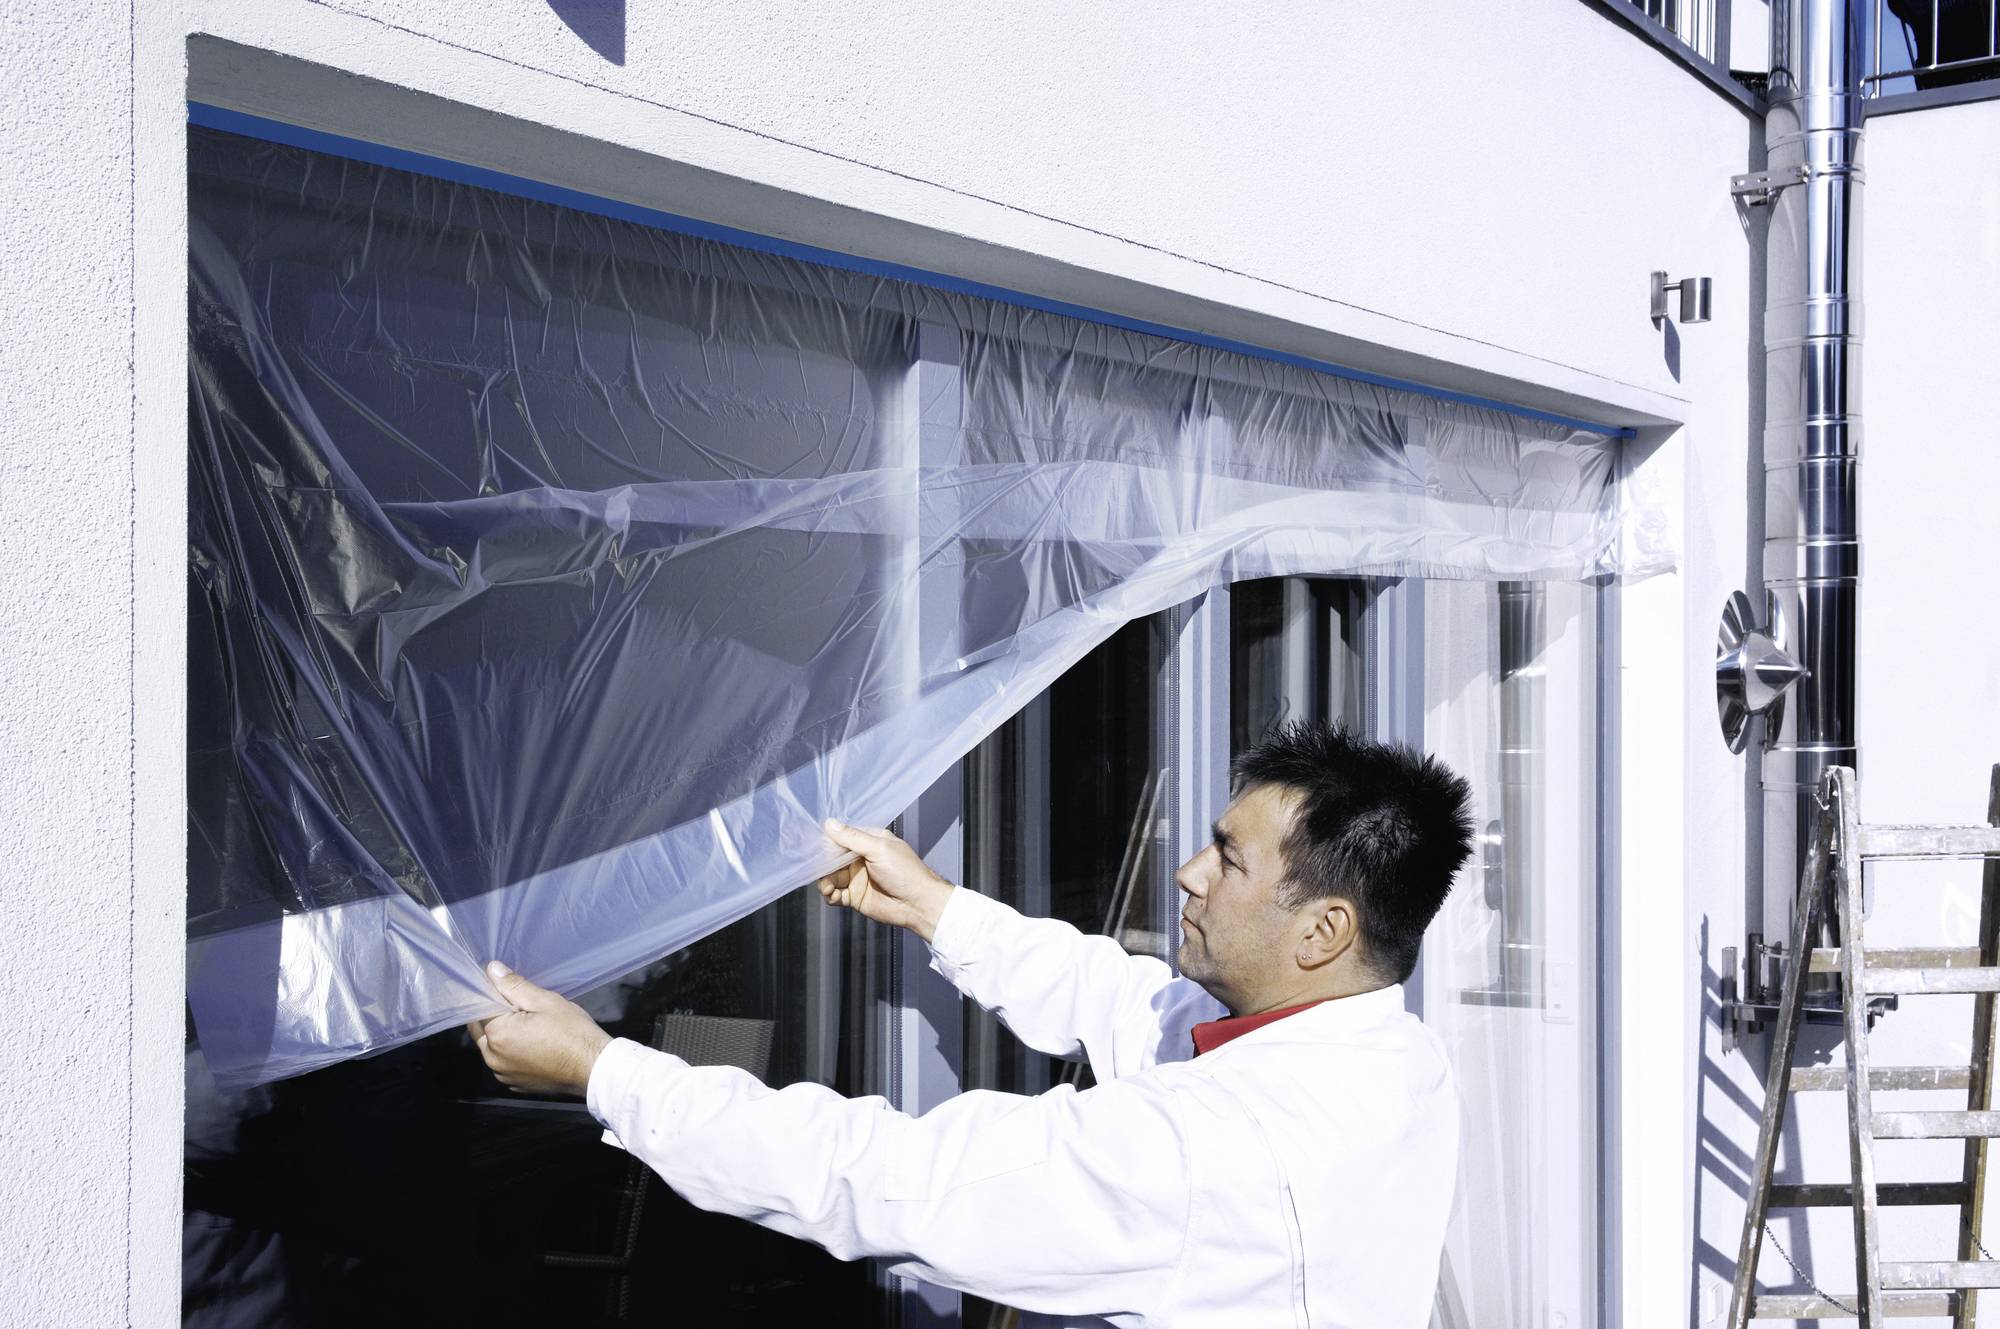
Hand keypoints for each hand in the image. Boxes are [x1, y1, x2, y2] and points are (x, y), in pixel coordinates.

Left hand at [467, 962, 613, 1096]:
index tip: (506, 990)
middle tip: (518, 1006)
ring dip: (500, 1036)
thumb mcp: (546, 1001)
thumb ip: (514, 986)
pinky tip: (532, 1046)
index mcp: (497, 1035)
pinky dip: (511, 1053)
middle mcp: (493, 1058)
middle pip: (480, 1031)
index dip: (491, 996)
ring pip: (492, 1049)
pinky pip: (505, 1064)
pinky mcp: (516, 1085)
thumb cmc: (573, 1032)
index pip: (479, 1008)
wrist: (595, 1069)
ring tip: (527, 1026)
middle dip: (491, 1017)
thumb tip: (492, 969)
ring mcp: (504, 1075)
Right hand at [816, 819, 955, 942]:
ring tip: (828, 887)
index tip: (813, 846)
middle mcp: (860, 859)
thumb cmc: (906, 873)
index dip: (827, 842)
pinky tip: (833, 895)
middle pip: (832, 859)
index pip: (841, 837)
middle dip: (823, 865)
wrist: (918, 904)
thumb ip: (852, 838)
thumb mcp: (879, 849)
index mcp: (868, 842)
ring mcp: (857, 879)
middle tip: (820, 870)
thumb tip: (829, 823)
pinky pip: (834, 894)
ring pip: (830, 877)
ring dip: (824, 881)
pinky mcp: (854, 897)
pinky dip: (829, 895)